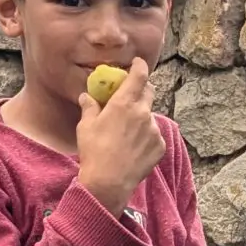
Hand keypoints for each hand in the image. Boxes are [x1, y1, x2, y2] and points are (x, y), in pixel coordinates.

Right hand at [75, 56, 163, 213]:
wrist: (108, 183)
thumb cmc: (94, 152)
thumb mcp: (86, 126)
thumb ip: (89, 107)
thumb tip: (86, 96)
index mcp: (124, 103)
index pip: (139, 75)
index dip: (139, 66)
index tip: (137, 63)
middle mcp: (143, 113)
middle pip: (149, 92)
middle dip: (141, 89)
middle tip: (130, 96)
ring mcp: (154, 130)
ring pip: (150, 116)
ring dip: (141, 117)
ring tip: (126, 133)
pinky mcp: (160, 146)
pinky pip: (154, 135)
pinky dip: (146, 136)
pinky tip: (133, 148)